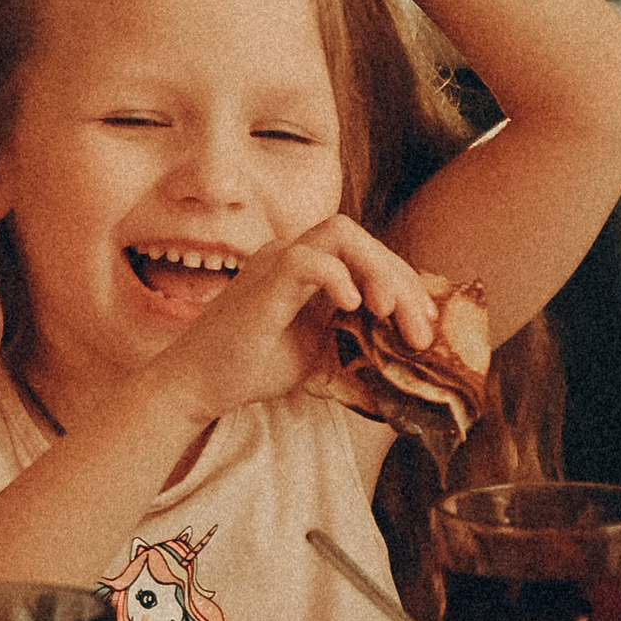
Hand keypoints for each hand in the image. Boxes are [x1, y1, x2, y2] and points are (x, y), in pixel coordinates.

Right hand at [151, 213, 439, 419]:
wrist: (196, 386)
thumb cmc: (249, 368)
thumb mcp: (319, 358)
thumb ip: (355, 348)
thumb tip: (405, 368)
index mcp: (305, 267)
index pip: (367, 254)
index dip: (404, 282)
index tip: (424, 324)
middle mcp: (291, 254)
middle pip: (362, 239)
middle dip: (402, 280)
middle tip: (421, 330)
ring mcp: (275, 262)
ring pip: (341, 234)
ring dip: (379, 270)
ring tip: (389, 313)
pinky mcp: (262, 281)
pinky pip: (307, 260)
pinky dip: (338, 278)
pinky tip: (354, 307)